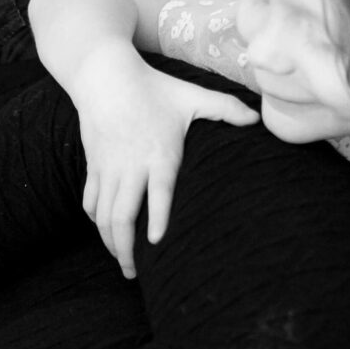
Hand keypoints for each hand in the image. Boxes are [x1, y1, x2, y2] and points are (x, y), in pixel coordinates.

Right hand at [68, 43, 255, 277]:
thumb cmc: (153, 88)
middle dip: (125, 249)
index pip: (158, 192)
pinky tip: (106, 233)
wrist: (104, 76)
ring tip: (122, 262)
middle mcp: (131, 165)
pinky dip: (96, 221)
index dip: (157, 218)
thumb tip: (258, 120)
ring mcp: (109, 168)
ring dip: (110, 242)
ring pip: (103, 215)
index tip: (156, 244)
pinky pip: (91, 201)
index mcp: (159, 153)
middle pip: (122, 215)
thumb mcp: (192, 95)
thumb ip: (226, 108)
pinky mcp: (94, 165)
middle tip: (135, 272)